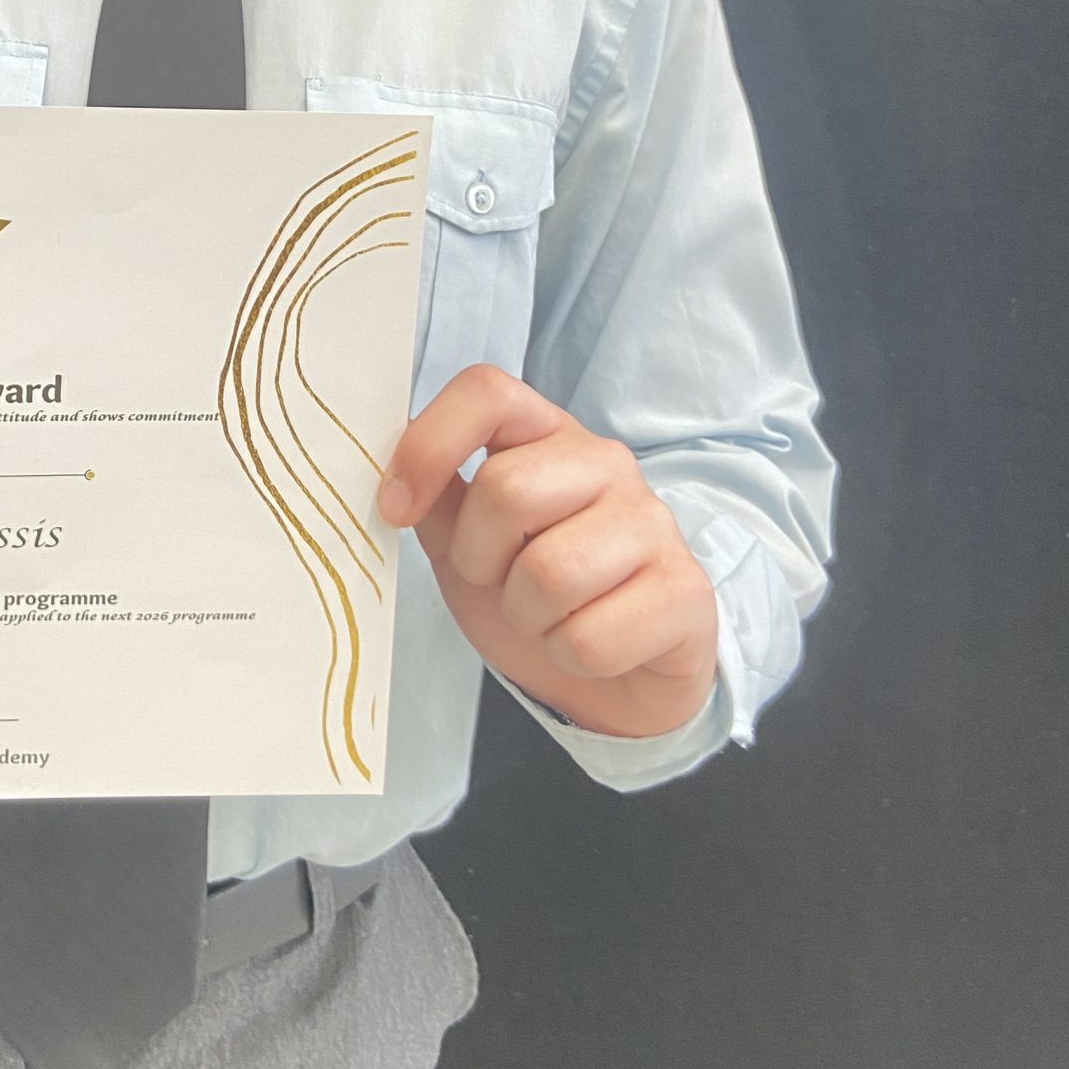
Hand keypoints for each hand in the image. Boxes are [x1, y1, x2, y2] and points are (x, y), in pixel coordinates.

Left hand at [379, 364, 718, 736]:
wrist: (616, 677)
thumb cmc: (534, 595)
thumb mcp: (467, 541)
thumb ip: (434, 495)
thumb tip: (381, 459)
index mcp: (546, 436)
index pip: (487, 390)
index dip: (429, 444)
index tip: (396, 508)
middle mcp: (606, 463)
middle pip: (506, 490)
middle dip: (479, 558)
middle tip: (500, 581)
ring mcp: (654, 523)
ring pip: (548, 573)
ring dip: (527, 616)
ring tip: (548, 615)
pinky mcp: (686, 593)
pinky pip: (589, 637)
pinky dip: (570, 657)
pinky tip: (590, 645)